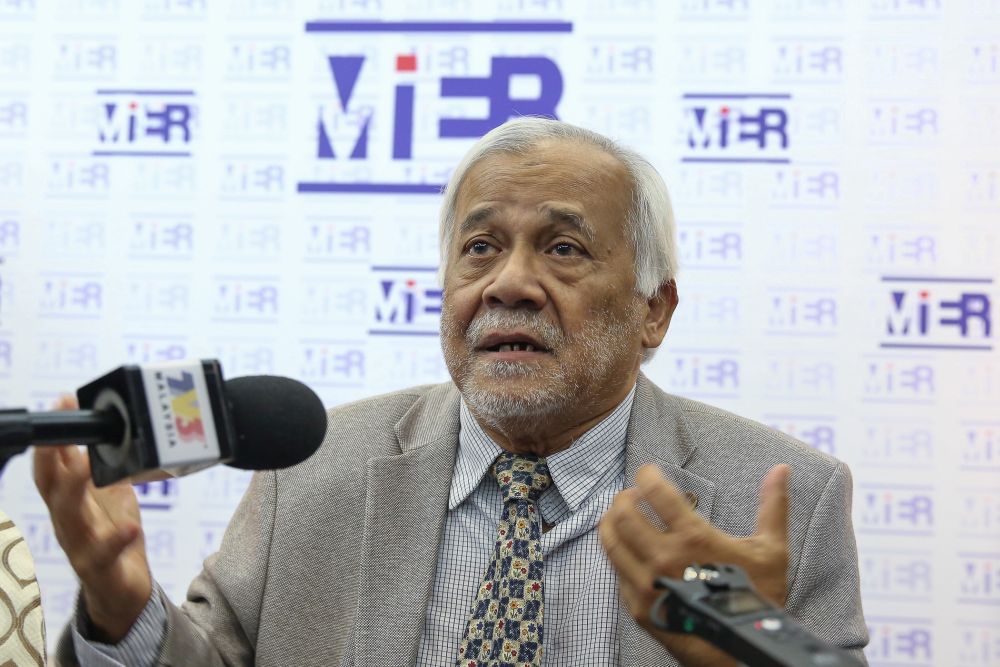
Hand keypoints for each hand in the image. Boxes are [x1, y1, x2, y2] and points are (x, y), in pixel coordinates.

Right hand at [32, 395, 151, 643]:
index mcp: (69, 503)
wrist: (124, 590)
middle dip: (54, 460)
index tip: (62, 403)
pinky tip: (131, 527)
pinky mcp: (102, 570)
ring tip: (85, 467)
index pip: (51, 468)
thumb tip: (86, 430)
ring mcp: (82, 549)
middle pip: (53, 492)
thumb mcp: (104, 494)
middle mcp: (69, 524)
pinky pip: (105, 556)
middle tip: (62, 433)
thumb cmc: (112, 536)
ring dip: (75, 493)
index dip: (52, 436)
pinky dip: (117, 540)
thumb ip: (94, 466)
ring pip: (71, 522)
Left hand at [599, 464, 789, 666]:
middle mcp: (664, 559)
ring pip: (611, 542)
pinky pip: (616, 572)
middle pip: (624, 515)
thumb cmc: (757, 598)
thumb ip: (773, 506)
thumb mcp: (771, 550)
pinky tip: (626, 549)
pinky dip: (617, 554)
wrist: (743, 651)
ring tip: (619, 515)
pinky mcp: (638, 607)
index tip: (647, 471)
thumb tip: (780, 469)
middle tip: (631, 494)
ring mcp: (647, 585)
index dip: (647, 474)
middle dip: (624, 497)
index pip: (656, 493)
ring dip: (611, 522)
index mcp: (694, 539)